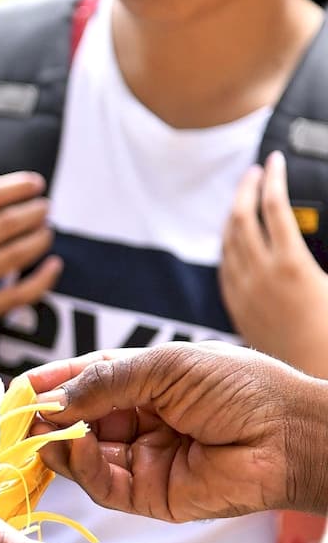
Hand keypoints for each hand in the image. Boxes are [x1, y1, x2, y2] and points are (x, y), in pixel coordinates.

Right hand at [0, 172, 61, 330]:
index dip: (17, 186)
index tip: (36, 183)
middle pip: (8, 223)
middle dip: (34, 211)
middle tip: (45, 207)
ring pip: (17, 255)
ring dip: (39, 239)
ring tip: (47, 231)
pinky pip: (19, 294)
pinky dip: (42, 279)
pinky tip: (54, 266)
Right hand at [26, 342, 327, 521]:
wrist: (290, 435)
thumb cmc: (237, 386)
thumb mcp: (163, 366)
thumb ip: (104, 381)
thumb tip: (53, 399)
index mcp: (139, 382)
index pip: (81, 382)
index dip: (50, 384)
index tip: (18, 386)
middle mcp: (135, 420)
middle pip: (75, 420)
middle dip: (45, 417)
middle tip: (18, 415)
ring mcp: (140, 458)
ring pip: (81, 454)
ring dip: (58, 442)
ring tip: (41, 431)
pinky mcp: (149, 494)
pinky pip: (103, 484)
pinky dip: (82, 466)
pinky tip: (76, 448)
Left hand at [220, 150, 327, 376]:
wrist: (316, 382)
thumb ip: (326, 251)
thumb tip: (312, 233)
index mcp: (291, 265)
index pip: (274, 208)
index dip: (273, 179)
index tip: (275, 160)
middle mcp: (259, 275)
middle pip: (241, 218)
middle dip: (246, 189)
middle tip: (255, 171)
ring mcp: (244, 291)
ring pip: (228, 240)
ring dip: (235, 213)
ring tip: (245, 197)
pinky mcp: (237, 306)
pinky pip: (225, 264)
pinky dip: (229, 241)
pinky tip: (236, 236)